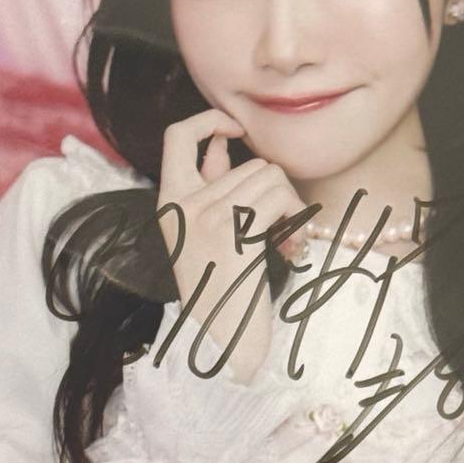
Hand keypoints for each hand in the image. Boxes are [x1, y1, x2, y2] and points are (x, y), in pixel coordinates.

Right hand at [157, 109, 305, 383]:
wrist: (221, 342)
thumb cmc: (220, 289)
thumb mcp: (204, 232)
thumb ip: (210, 185)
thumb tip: (222, 142)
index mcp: (168, 201)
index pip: (176, 134)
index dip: (209, 120)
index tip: (235, 130)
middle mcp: (181, 203)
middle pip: (249, 163)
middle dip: (275, 192)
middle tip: (278, 230)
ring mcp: (204, 216)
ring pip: (269, 177)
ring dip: (289, 207)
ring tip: (282, 242)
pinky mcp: (232, 231)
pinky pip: (278, 198)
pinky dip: (295, 220)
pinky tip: (290, 249)